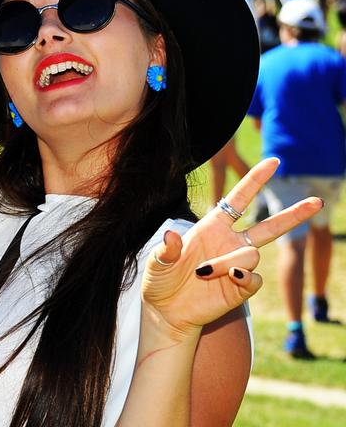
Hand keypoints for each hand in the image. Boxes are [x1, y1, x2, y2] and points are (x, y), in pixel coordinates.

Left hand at [142, 158, 321, 338]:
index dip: (255, 180)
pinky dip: (245, 276)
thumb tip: (171, 236)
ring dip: (229, 260)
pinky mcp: (241, 287)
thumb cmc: (161, 281)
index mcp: (212, 226)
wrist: (167, 312)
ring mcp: (238, 264)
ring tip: (203, 272)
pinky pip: (254, 278)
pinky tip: (231, 276)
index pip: (239, 199)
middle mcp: (230, 242)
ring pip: (253, 253)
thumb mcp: (156, 263)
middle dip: (294, 214)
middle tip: (317, 202)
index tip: (274, 162)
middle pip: (270, 226)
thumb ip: (164, 250)